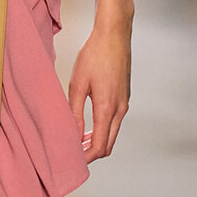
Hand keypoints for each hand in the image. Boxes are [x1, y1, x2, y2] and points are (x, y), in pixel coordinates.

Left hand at [68, 17, 131, 160]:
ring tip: (77, 141)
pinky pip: (115, 122)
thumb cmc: (94, 55)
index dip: (86, 158)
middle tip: (73, 155)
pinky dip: (103, 129)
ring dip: (97, 141)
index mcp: (107, 108)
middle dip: (91, 153)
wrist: (114, 34)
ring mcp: (125, 103)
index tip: (72, 161)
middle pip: (108, 145)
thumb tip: (73, 135)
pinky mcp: (124, 97)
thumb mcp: (77, 84)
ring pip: (112, 133)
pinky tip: (88, 125)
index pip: (100, 146)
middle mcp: (120, 109)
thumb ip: (75, 113)